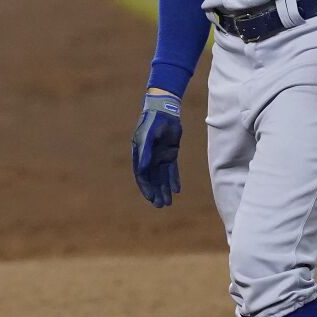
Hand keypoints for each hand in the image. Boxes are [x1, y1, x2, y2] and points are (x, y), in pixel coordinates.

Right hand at [132, 92, 181, 208]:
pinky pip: (172, 170)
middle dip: (155, 192)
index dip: (145, 187)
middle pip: (151, 178)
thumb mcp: (148, 137)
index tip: (151, 198)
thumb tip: (142, 171)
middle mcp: (148, 156)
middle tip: (160, 205)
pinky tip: (177, 190)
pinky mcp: (170, 153)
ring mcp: (159, 155)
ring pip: (162, 176)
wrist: (165, 110)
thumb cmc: (153, 122)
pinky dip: (173, 180)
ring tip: (168, 203)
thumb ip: (145, 153)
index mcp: (139, 153)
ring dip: (164, 189)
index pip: (141, 175)